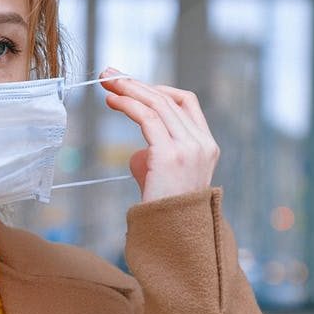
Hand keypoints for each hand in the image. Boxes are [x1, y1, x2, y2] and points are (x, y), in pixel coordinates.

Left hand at [99, 70, 218, 202]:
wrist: (173, 240)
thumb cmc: (164, 214)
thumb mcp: (164, 178)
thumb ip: (156, 158)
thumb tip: (138, 152)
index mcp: (206, 146)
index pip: (185, 102)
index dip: (157, 89)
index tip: (132, 86)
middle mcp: (202, 143)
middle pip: (168, 98)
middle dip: (136, 82)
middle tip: (110, 73)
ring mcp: (189, 148)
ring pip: (158, 103)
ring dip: (129, 88)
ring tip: (106, 81)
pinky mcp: (170, 154)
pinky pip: (147, 118)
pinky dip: (127, 104)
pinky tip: (112, 100)